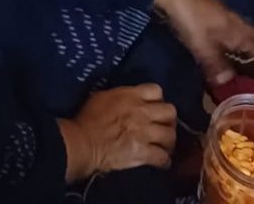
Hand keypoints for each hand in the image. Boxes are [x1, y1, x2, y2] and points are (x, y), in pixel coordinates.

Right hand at [59, 85, 176, 179]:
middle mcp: (142, 112)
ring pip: (170, 135)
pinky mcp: (143, 153)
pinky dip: (164, 161)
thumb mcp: (103, 96)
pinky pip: (163, 157)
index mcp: (132, 95)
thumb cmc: (88, 118)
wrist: (83, 142)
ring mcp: (144, 133)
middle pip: (170, 112)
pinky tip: (162, 163)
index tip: (154, 108)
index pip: (157, 90)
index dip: (158, 100)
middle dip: (169, 121)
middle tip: (163, 128)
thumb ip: (121, 96)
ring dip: (169, 142)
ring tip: (164, 147)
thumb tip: (128, 99)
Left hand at [155, 0, 253, 86]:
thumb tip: (228, 80)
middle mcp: (228, 15)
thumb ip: (214, 64)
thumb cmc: (189, 20)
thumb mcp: (201, 46)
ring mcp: (216, 7)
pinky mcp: (205, 3)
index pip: (249, 41)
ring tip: (241, 36)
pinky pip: (222, 16)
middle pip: (244, 27)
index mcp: (231, 26)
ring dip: (238, 28)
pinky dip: (225, 23)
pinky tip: (219, 26)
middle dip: (250, 36)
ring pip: (233, 20)